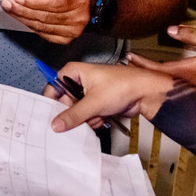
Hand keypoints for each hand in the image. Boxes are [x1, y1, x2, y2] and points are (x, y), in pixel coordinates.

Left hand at [1, 0, 90, 43]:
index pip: (54, 3)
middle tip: (7, 3)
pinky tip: (21, 18)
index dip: (34, 2)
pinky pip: (44, 34)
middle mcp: (77, 17)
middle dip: (22, 10)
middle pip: (45, 17)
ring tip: (9, 9)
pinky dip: (31, 26)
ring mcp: (72, 31)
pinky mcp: (66, 39)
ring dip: (23, 18)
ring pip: (42, 27)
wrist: (91, 4)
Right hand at [44, 62, 173, 132]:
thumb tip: (56, 124)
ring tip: (98, 114)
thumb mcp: (94, 102)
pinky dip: (93, 119)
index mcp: (74, 72)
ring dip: (86, 118)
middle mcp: (79, 81)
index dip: (52, 101)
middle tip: (83, 115)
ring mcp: (88, 93)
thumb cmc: (122, 85)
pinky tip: (102, 117)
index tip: (51, 115)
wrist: (144, 93)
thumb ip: (73, 115)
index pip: (53, 86)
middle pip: (64, 103)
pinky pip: (86, 116)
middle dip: (75, 113)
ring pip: (76, 112)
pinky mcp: (96, 103)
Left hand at [127, 24, 195, 101]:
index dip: (140, 63)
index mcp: (185, 71)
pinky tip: (160, 74)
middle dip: (141, 69)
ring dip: (151, 73)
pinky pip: (173, 83)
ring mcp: (189, 87)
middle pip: (155, 76)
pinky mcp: (194, 89)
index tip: (128, 57)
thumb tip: (171, 28)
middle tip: (128, 62)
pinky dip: (162, 77)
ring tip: (139, 66)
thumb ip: (192, 35)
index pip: (156, 68)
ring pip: (163, 80)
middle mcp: (184, 81)